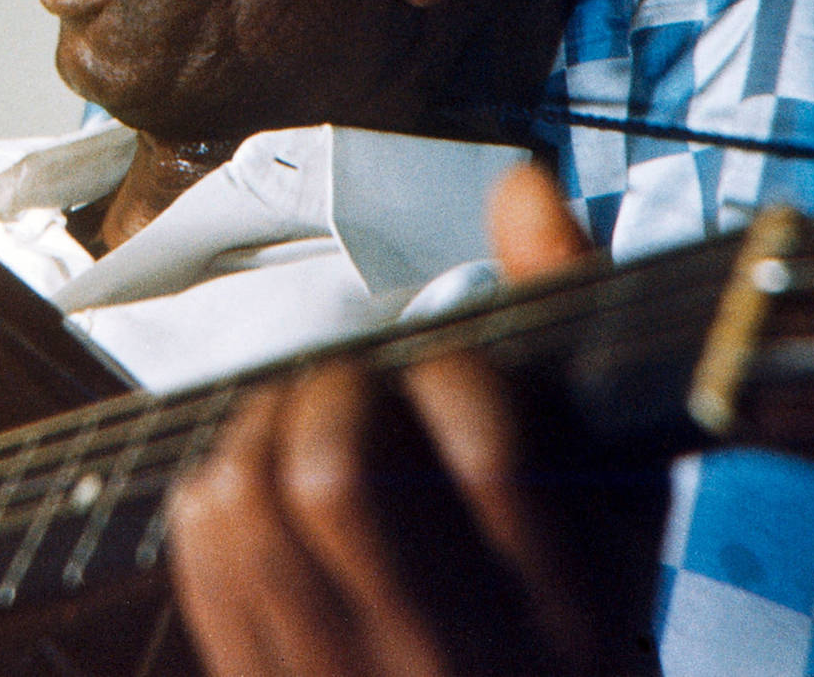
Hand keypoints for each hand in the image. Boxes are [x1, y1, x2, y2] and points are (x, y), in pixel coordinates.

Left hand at [167, 164, 657, 674]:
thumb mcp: (614, 484)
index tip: (452, 373)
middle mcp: (452, 658)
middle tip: (354, 384)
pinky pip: (199, 550)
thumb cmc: (567, 599)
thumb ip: (572, 324)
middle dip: (334, 391)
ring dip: (264, 426)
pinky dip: (218, 482)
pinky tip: (264, 480)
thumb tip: (521, 183)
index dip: (454, 377)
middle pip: (336, 476)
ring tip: (302, 420)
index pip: (489, 453)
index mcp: (567, 614)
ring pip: (247, 504)